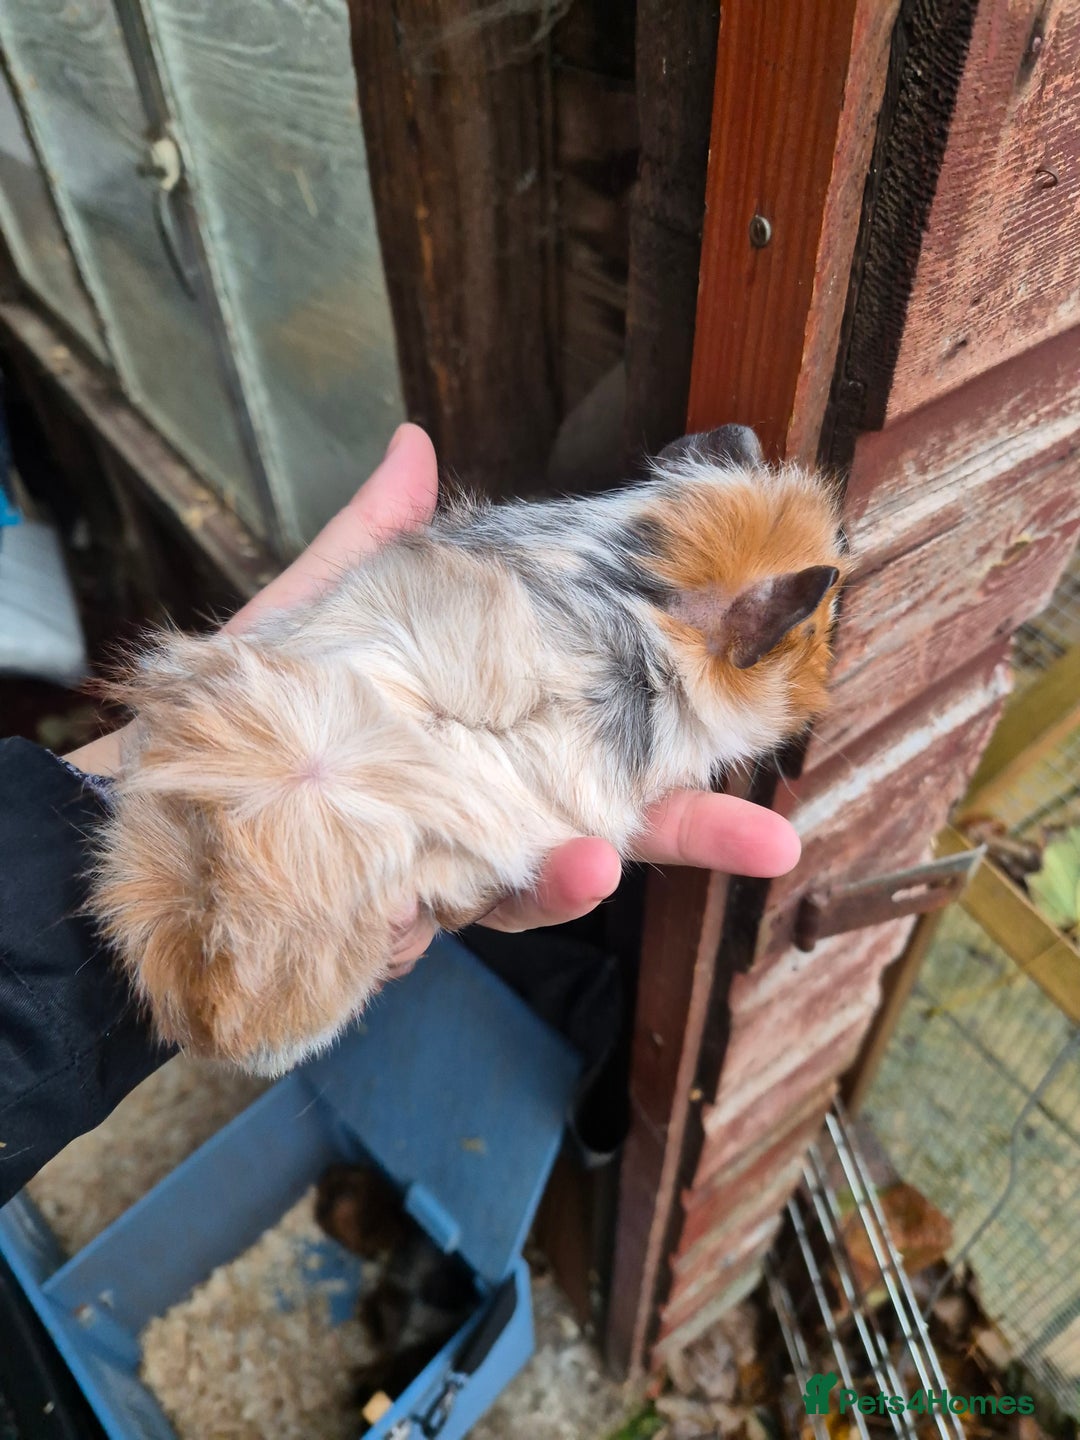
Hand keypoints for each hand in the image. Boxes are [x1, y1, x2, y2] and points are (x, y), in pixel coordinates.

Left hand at [66, 424, 800, 969]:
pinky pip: (443, 918)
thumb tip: (415, 443)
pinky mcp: (387, 917)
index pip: (590, 739)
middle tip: (771, 834)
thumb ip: (378, 545)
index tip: (748, 713)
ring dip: (575, 874)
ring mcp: (431, 871)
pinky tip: (539, 875)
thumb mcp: (320, 611)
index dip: (669, 733)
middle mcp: (470, 810)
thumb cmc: (248, 707)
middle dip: (682, 832)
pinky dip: (493, 899)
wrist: (151, 800)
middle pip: (594, 826)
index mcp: (479, 740)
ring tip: (607, 856)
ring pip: (527, 884)